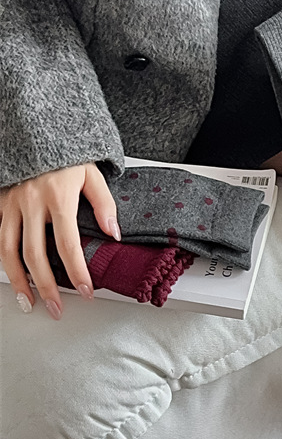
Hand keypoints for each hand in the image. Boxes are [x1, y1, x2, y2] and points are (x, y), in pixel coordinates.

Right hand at [0, 162, 120, 318]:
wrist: (34, 130)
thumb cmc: (65, 152)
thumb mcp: (91, 173)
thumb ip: (104, 204)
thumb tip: (114, 233)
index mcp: (58, 197)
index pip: (67, 245)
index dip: (76, 272)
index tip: (86, 292)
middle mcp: (30, 203)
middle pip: (34, 255)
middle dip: (45, 287)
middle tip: (56, 308)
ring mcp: (11, 204)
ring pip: (8, 251)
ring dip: (18, 281)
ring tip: (28, 302)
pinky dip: (4, 261)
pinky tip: (14, 278)